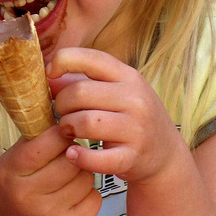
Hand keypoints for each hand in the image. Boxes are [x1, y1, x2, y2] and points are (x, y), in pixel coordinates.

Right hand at [0, 125, 101, 215]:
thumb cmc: (19, 185)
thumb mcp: (14, 159)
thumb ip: (34, 137)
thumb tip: (63, 102)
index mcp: (11, 171)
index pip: (46, 142)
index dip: (62, 131)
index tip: (67, 128)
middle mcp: (27, 196)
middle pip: (70, 160)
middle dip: (74, 153)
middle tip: (69, 154)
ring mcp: (50, 215)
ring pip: (85, 178)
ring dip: (82, 172)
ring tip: (69, 176)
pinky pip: (94, 197)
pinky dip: (88, 193)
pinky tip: (74, 195)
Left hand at [47, 48, 175, 183]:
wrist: (167, 155)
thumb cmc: (133, 118)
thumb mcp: (116, 93)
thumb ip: (83, 82)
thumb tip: (48, 76)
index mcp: (128, 76)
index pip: (90, 58)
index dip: (63, 61)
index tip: (50, 73)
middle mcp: (135, 99)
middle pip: (79, 93)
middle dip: (61, 104)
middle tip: (63, 114)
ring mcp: (136, 129)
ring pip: (84, 122)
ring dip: (67, 128)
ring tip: (68, 131)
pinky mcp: (131, 157)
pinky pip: (95, 158)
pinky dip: (78, 157)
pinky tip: (73, 154)